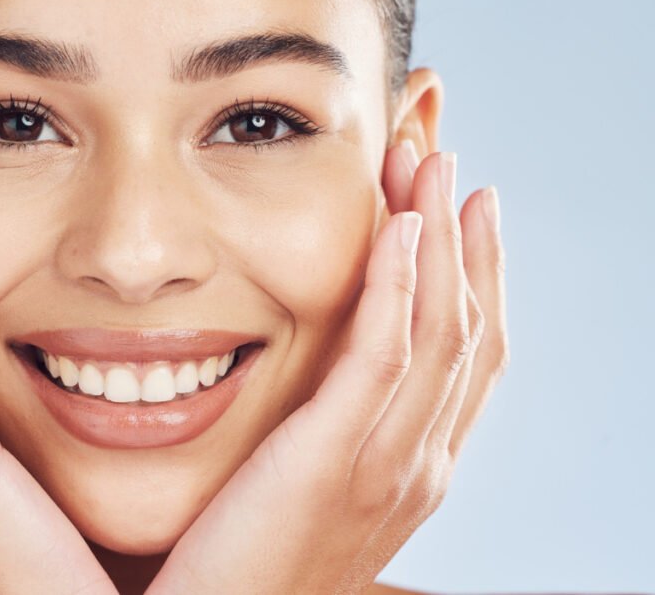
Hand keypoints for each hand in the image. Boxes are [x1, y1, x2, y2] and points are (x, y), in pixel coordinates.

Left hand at [147, 145, 508, 593]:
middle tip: (446, 163)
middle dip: (463, 239)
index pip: (466, 356)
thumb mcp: (306, 486)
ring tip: (428, 166)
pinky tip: (396, 228)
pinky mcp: (333, 463)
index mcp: (413, 469)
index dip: (473, 275)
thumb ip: (329, 430)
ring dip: (438, 239)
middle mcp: (418, 466)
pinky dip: (399, 287)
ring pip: (439, 332)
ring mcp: (387, 468)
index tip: (459, 208)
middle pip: (467, 331)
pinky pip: (382, 358)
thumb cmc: (243, 565)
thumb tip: (321, 366)